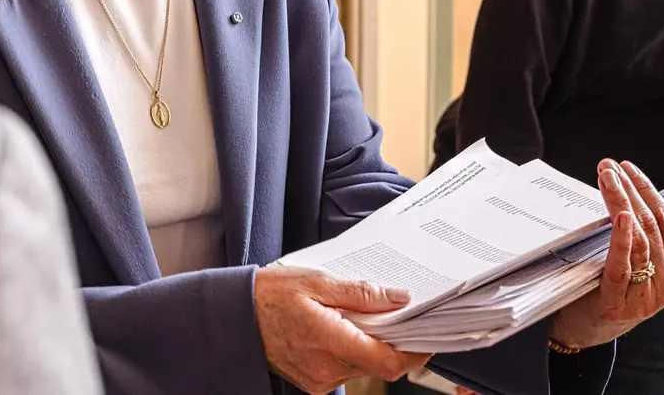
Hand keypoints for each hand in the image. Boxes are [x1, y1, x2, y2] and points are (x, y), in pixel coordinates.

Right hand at [253, 265, 430, 392]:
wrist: (235, 315)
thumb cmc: (271, 295)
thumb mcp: (319, 282)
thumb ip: (362, 293)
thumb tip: (399, 299)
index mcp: (331, 344)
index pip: (388, 362)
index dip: (415, 353)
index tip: (428, 336)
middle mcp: (327, 370)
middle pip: (379, 365)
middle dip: (395, 343)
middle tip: (402, 316)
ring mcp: (319, 380)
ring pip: (364, 367)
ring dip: (374, 345)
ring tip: (369, 316)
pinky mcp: (313, 381)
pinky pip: (346, 369)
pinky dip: (355, 350)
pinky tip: (349, 328)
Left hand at [549, 160, 663, 348]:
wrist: (592, 329)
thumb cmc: (626, 290)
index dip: (650, 191)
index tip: (629, 168)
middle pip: (652, 227)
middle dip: (630, 191)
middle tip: (609, 166)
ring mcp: (644, 297)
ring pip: (638, 241)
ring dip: (619, 204)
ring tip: (605, 179)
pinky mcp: (617, 304)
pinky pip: (622, 266)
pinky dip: (620, 238)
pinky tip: (619, 215)